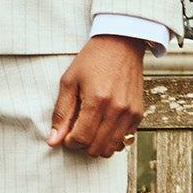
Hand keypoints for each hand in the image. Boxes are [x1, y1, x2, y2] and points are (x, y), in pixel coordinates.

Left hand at [47, 35, 145, 155]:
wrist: (121, 44)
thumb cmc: (93, 60)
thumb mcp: (69, 81)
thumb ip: (61, 113)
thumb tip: (54, 140)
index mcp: (97, 100)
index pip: (81, 139)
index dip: (70, 142)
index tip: (67, 134)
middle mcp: (117, 109)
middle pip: (96, 148)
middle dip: (83, 145)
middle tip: (77, 130)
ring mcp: (130, 113)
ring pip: (111, 148)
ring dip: (97, 144)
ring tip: (90, 129)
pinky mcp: (138, 114)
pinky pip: (124, 140)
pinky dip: (112, 139)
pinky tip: (103, 125)